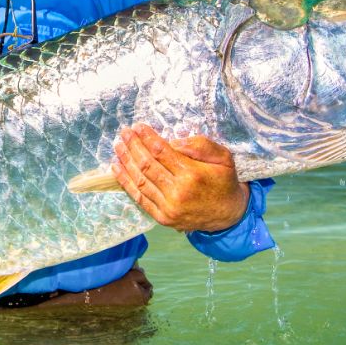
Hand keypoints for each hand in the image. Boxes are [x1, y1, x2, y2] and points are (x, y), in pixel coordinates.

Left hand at [113, 123, 249, 232]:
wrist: (229, 215)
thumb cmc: (224, 181)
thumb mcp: (223, 157)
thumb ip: (200, 146)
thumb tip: (173, 142)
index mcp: (192, 174)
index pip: (161, 151)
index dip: (147, 137)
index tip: (138, 127)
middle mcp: (178, 192)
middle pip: (147, 164)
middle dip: (133, 145)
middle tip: (124, 132)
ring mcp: (168, 207)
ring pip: (140, 180)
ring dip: (126, 161)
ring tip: (118, 146)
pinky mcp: (163, 218)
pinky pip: (140, 198)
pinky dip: (126, 182)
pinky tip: (117, 168)